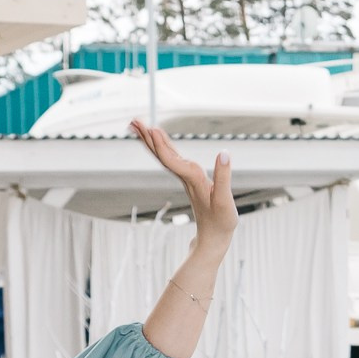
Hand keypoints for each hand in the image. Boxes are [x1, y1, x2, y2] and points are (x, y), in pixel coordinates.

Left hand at [131, 119, 235, 251]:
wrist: (214, 236)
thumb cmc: (221, 221)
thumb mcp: (225, 200)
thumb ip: (223, 176)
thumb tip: (224, 154)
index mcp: (192, 179)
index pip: (171, 160)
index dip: (161, 145)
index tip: (151, 128)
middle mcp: (185, 176)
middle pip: (161, 155)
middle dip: (147, 137)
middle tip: (133, 121)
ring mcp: (185, 177)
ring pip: (163, 155)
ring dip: (150, 139)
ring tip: (137, 124)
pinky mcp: (188, 178)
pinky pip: (170, 158)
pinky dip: (161, 146)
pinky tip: (156, 138)